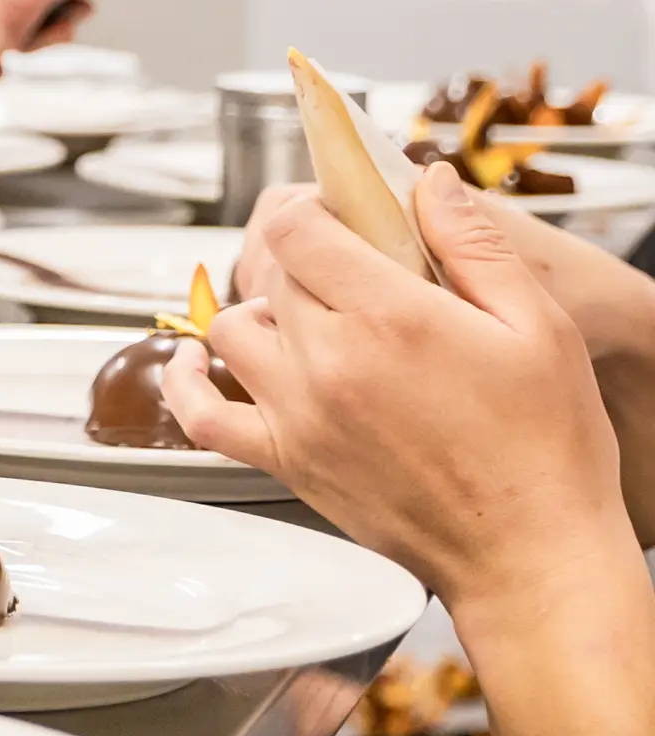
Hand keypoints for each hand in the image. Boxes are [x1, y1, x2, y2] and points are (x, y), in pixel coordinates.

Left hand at [178, 177, 630, 614]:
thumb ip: (474, 244)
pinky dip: (189, 382)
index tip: (341, 214)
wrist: (530, 556)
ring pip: (231, 329)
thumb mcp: (539, 327)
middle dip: (303, 259)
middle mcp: (329, 362)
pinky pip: (202, 414)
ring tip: (314, 319)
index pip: (297, 228)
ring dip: (262, 312)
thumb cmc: (546, 450)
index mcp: (391, 318)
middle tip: (349, 271)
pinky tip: (205, 362)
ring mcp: (298, 415)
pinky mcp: (285, 462)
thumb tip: (428, 179)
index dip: (313, 208)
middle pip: (270, 273)